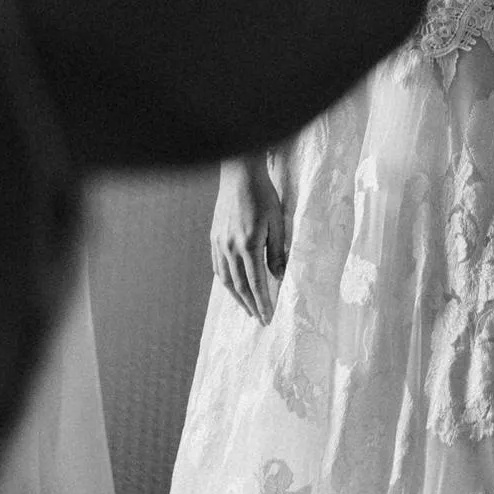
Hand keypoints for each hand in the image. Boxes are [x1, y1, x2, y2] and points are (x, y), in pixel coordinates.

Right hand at [211, 156, 287, 325]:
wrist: (239, 174)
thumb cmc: (263, 195)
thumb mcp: (278, 221)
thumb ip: (278, 251)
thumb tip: (279, 276)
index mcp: (249, 244)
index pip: (256, 283)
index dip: (262, 303)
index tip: (268, 318)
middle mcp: (231, 247)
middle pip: (240, 285)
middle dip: (250, 305)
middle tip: (259, 319)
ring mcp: (220, 243)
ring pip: (226, 279)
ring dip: (237, 297)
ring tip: (246, 308)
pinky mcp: (214, 237)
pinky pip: (218, 266)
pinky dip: (225, 281)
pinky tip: (231, 286)